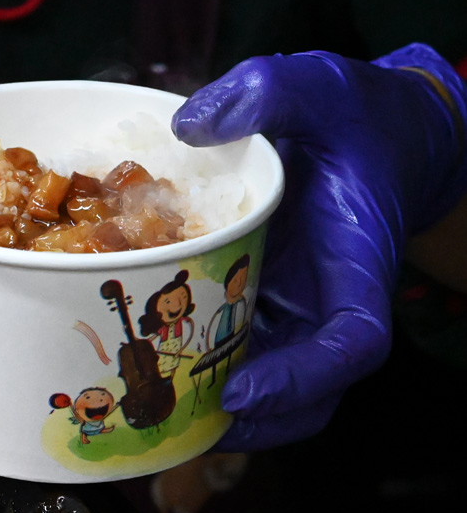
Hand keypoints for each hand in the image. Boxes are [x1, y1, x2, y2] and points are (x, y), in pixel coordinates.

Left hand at [173, 44, 466, 450]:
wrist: (375, 132)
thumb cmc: (356, 117)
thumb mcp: (318, 86)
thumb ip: (268, 91)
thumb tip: (191, 122)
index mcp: (356, 265)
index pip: (350, 346)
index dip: (298, 381)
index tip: (240, 392)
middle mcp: (328, 305)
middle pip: (305, 397)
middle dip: (244, 423)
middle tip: (165, 425)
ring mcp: (297, 314)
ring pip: (269, 391)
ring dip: (211, 412)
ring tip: (141, 417)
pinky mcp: (265, 309)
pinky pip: (236, 357)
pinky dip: (193, 374)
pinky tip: (137, 371)